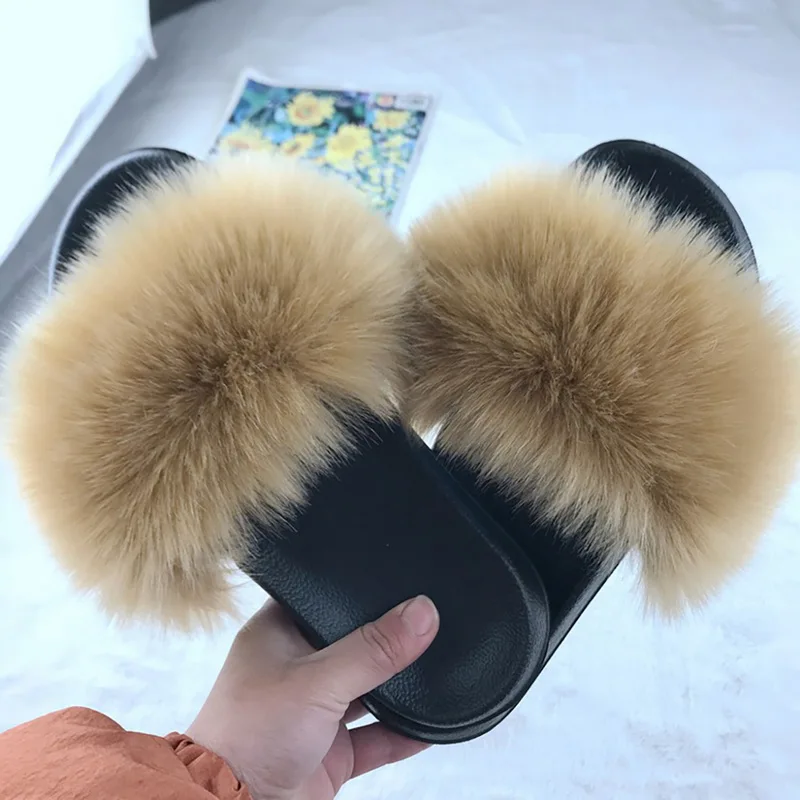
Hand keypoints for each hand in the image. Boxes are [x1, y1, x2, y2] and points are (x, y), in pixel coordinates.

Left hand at [187, 595, 439, 799]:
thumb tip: (422, 612)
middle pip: (354, 645)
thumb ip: (373, 649)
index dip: (359, 590)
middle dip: (388, 640)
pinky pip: (377, 737)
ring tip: (439, 664)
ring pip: (369, 691)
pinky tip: (431, 723)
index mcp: (279, 634)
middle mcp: (298, 668)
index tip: (402, 579)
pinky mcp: (331, 752)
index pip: (325, 599)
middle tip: (431, 618)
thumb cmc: (250, 734)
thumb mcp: (318, 680)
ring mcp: (315, 712)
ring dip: (399, 687)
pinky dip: (404, 732)